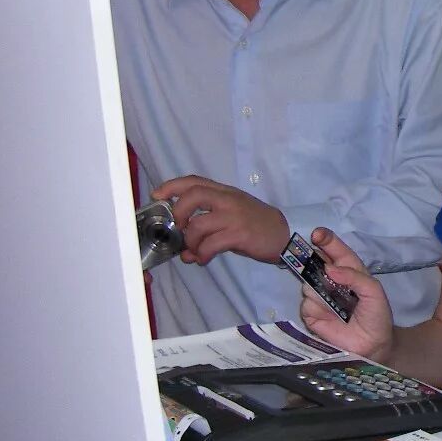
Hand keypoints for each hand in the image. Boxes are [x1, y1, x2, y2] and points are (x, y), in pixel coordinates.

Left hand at [153, 176, 288, 265]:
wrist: (285, 234)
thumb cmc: (255, 224)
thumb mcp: (232, 214)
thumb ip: (207, 227)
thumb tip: (183, 251)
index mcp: (224, 192)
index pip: (194, 181)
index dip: (172, 186)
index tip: (157, 196)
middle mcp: (228, 200)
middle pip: (193, 195)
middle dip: (178, 213)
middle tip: (178, 229)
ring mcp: (234, 216)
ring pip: (198, 225)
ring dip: (190, 242)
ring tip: (194, 251)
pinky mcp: (239, 234)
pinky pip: (211, 245)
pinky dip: (202, 254)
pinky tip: (204, 259)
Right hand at [298, 228, 395, 361]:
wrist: (372, 344)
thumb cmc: (377, 315)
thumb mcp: (374, 291)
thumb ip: (354, 276)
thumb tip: (329, 269)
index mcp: (349, 270)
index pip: (335, 250)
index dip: (326, 240)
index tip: (317, 234)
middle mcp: (331, 280)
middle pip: (315, 262)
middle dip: (310, 258)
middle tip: (311, 260)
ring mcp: (320, 296)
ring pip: (308, 283)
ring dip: (319, 290)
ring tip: (336, 303)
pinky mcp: (311, 314)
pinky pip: (306, 303)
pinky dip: (317, 308)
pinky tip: (330, 316)